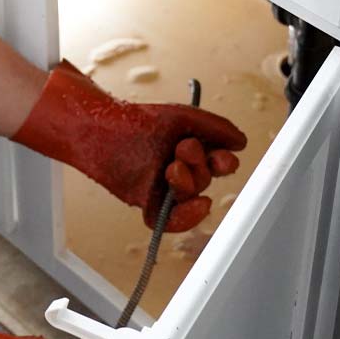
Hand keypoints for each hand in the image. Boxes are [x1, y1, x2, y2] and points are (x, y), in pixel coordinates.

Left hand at [11, 60, 246, 231]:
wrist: (98, 127)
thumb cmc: (134, 120)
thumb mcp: (180, 117)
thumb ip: (213, 126)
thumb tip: (241, 142)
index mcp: (189, 151)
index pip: (217, 165)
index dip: (224, 164)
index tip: (222, 157)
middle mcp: (178, 171)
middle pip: (204, 180)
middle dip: (198, 166)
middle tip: (182, 149)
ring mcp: (161, 188)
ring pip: (190, 198)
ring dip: (188, 184)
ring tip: (171, 168)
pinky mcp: (144, 201)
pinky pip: (167, 221)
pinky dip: (182, 220)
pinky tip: (188, 206)